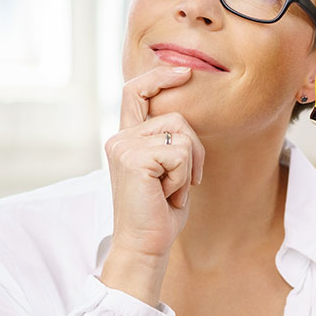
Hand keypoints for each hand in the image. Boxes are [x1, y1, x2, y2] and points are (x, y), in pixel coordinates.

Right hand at [99, 65, 206, 303]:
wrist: (146, 245)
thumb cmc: (160, 212)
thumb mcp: (168, 170)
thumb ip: (170, 142)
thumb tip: (186, 112)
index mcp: (127, 138)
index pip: (137, 92)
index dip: (159, 77)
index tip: (184, 71)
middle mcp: (120, 138)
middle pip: (177, 117)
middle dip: (194, 150)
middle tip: (181, 183)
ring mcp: (124, 146)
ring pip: (183, 135)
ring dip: (188, 167)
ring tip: (169, 190)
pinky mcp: (133, 158)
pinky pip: (181, 153)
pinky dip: (183, 177)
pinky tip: (166, 195)